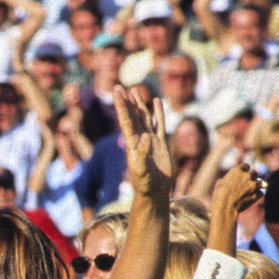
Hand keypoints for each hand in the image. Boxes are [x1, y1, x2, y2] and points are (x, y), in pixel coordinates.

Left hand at [115, 86, 170, 200]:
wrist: (155, 192)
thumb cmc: (145, 184)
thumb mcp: (141, 170)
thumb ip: (142, 153)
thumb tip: (146, 136)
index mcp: (131, 144)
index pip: (126, 120)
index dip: (122, 106)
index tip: (117, 92)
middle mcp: (139, 139)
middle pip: (132, 116)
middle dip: (127, 101)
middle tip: (119, 86)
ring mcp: (150, 140)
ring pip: (144, 117)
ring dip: (140, 104)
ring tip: (136, 90)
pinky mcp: (161, 144)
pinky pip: (159, 124)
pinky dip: (158, 113)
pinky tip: (157, 102)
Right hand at [212, 163, 264, 213]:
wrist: (225, 206)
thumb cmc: (219, 195)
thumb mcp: (220, 183)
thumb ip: (228, 179)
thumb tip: (229, 180)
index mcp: (237, 171)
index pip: (246, 165)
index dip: (245, 169)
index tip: (244, 173)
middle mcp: (247, 176)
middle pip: (254, 173)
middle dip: (252, 177)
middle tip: (248, 182)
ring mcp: (253, 185)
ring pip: (260, 182)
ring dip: (257, 185)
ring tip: (252, 190)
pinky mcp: (257, 194)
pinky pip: (260, 193)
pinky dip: (257, 195)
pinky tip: (252, 197)